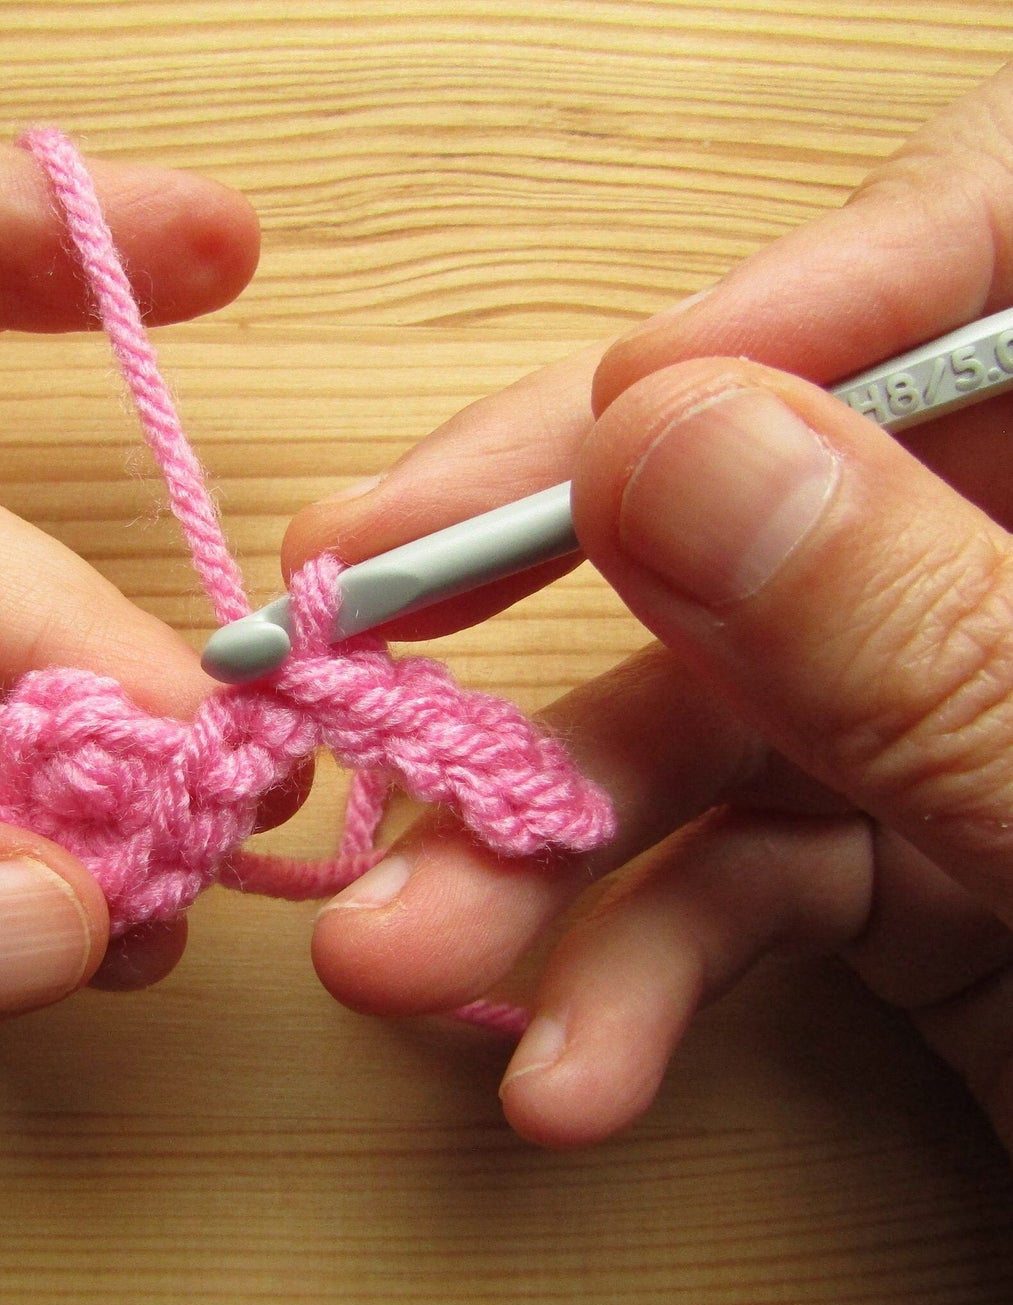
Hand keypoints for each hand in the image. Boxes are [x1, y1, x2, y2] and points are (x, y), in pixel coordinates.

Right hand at [285, 65, 1012, 1152]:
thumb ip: (930, 646)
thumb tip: (662, 446)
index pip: (1011, 237)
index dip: (813, 299)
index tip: (622, 417)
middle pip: (786, 477)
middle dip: (554, 576)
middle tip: (357, 624)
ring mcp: (969, 715)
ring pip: (718, 714)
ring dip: (542, 846)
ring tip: (406, 948)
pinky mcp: (910, 864)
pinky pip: (744, 873)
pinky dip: (637, 970)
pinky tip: (566, 1066)